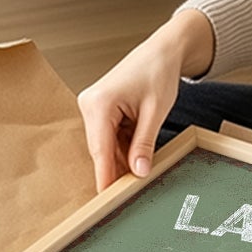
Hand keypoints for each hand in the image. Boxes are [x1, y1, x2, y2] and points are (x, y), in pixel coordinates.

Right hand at [77, 8, 214, 190]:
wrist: (162, 50)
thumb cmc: (158, 72)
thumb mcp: (155, 111)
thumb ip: (144, 144)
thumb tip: (139, 172)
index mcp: (99, 103)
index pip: (100, 151)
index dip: (105, 177)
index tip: (106, 201)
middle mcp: (89, 105)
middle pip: (101, 150)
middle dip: (117, 170)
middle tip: (128, 195)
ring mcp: (93, 108)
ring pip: (106, 146)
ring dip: (123, 158)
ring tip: (140, 171)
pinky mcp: (100, 111)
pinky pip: (111, 138)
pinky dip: (124, 148)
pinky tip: (138, 156)